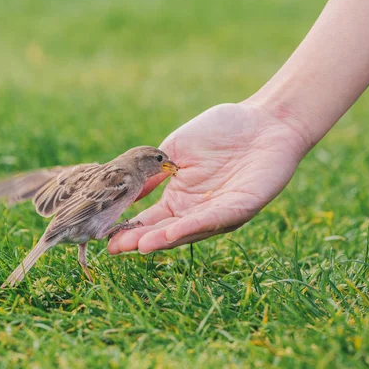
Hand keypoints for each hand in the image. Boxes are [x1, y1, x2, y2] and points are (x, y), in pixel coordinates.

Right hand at [107, 102, 309, 253]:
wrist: (262, 120)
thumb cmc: (220, 131)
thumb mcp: (175, 150)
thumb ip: (154, 172)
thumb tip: (124, 189)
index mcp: (181, 198)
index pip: (151, 219)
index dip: (130, 229)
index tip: (106, 237)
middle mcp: (197, 211)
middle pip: (165, 231)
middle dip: (140, 240)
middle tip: (114, 248)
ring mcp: (219, 212)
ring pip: (188, 231)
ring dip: (163, 239)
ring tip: (137, 246)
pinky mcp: (241, 207)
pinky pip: (214, 219)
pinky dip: (192, 227)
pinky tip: (171, 232)